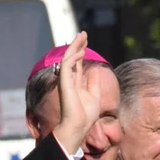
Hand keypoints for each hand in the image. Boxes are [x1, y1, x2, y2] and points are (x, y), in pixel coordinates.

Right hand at [53, 32, 101, 153]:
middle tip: (84, 33)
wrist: (79, 126)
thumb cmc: (86, 115)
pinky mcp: (64, 82)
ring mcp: (66, 81)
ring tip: (82, 35)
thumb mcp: (95, 95)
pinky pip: (67, 65)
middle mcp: (69, 80)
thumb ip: (94, 82)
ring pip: (68, 58)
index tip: (86, 42)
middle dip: (78, 45)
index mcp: (76, 83)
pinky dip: (73, 57)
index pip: (77, 64)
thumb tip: (95, 69)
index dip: (81, 52)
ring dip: (75, 46)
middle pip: (72, 58)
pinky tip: (81, 51)